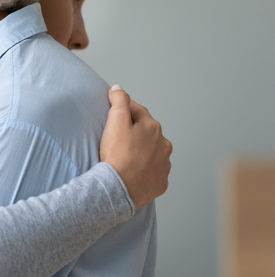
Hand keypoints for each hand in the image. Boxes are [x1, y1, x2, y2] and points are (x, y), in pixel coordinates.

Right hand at [100, 85, 171, 207]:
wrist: (118, 188)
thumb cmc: (116, 154)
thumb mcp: (115, 121)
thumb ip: (119, 101)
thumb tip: (118, 88)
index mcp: (153, 127)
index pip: (137, 111)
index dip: (124, 110)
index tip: (113, 114)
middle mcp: (164, 145)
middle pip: (147, 132)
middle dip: (135, 131)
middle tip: (116, 138)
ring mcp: (164, 165)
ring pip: (152, 152)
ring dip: (142, 151)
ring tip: (125, 157)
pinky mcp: (160, 182)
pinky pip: (153, 172)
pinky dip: (145, 169)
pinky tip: (133, 171)